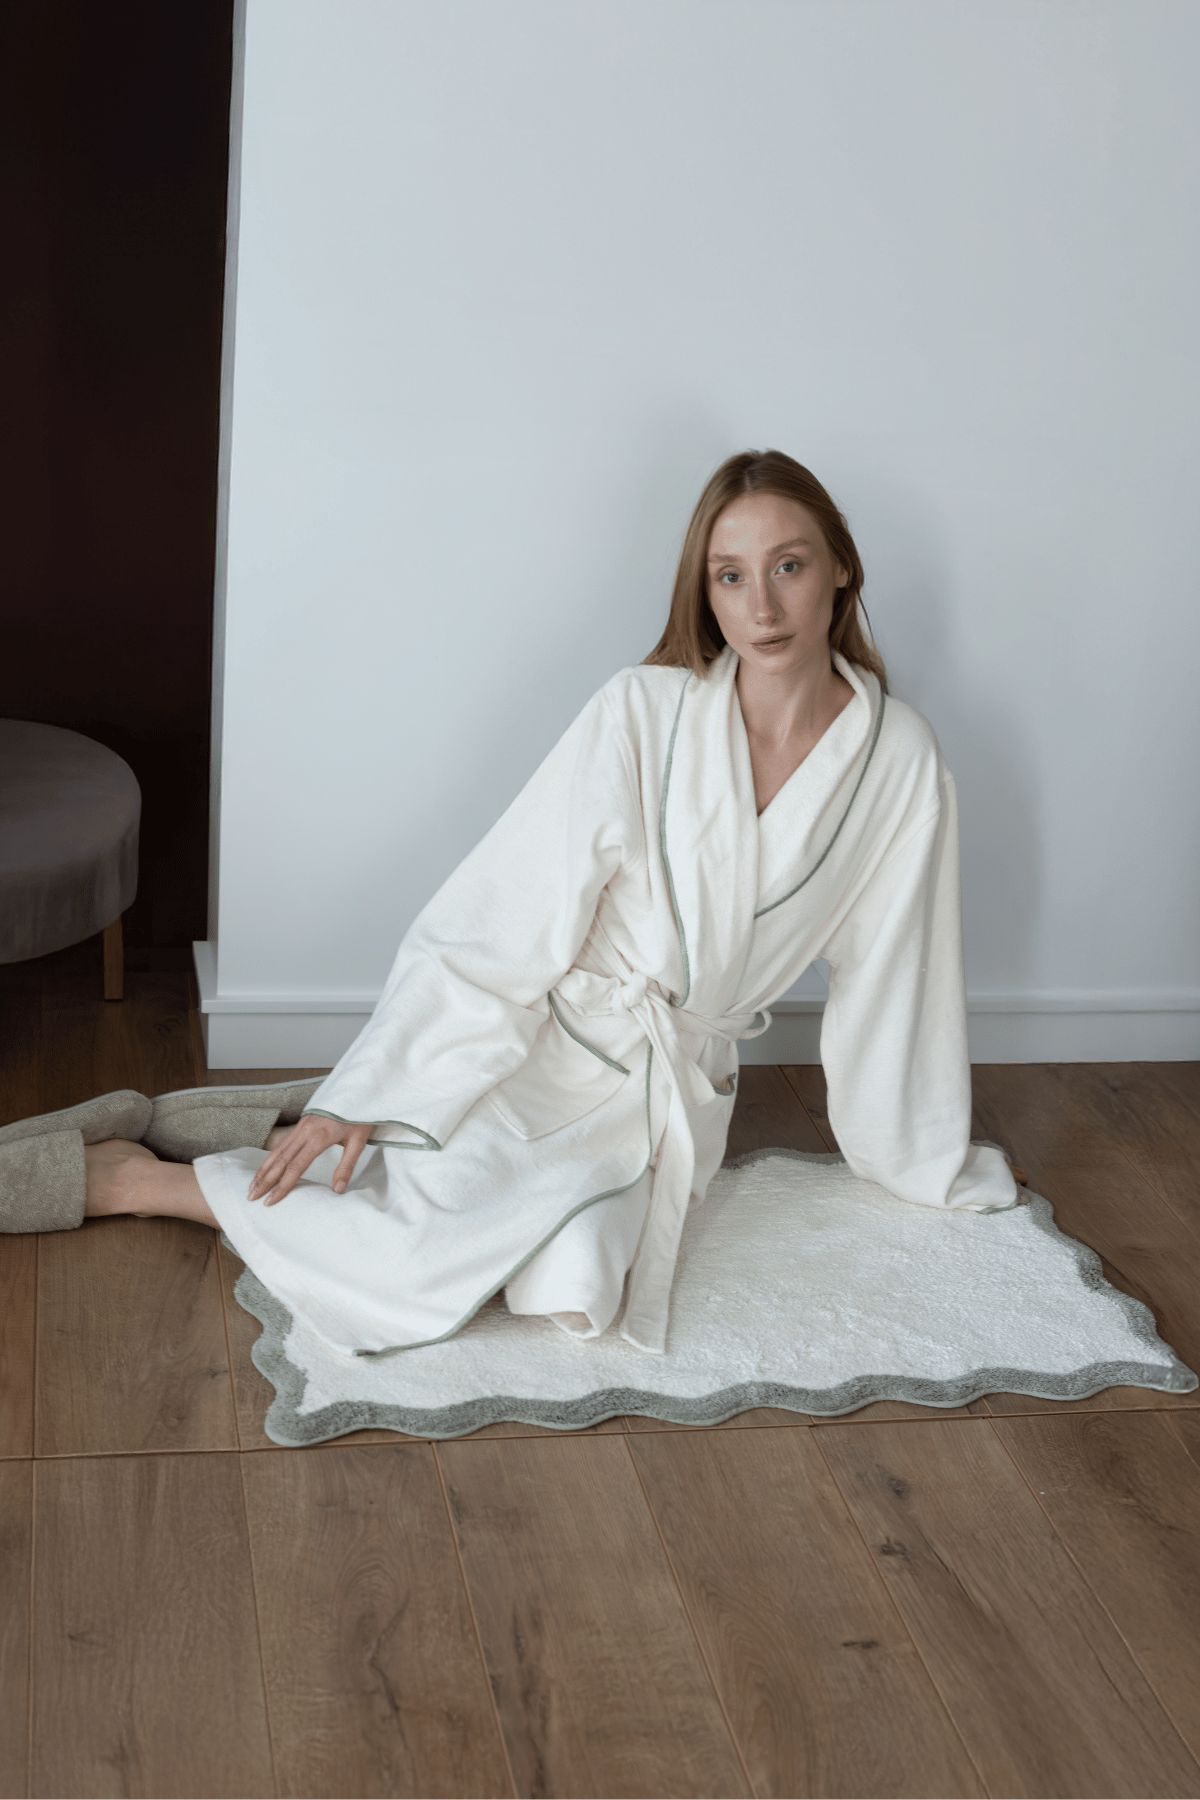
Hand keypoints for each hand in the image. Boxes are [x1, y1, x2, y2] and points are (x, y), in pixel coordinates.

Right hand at [247, 1115, 373, 1205]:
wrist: (355, 1091)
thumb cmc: (358, 1116)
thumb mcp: (358, 1142)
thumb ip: (346, 1166)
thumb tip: (337, 1190)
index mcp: (319, 1138)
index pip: (295, 1167)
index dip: (282, 1186)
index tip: (271, 1201)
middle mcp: (305, 1132)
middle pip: (280, 1160)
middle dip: (265, 1181)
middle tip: (252, 1198)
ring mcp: (301, 1127)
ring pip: (277, 1151)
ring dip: (263, 1169)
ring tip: (252, 1186)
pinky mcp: (301, 1124)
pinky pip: (282, 1143)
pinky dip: (270, 1157)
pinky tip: (265, 1167)